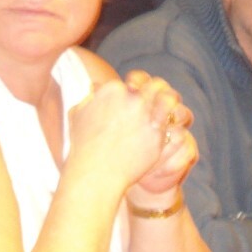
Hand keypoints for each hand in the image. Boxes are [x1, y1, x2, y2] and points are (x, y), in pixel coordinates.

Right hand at [69, 70, 192, 201]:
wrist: (96, 171)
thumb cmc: (83, 145)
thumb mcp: (78, 113)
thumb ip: (90, 97)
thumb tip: (95, 87)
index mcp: (112, 88)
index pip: (134, 80)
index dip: (137, 87)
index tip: (139, 96)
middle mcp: (131, 97)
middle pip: (153, 84)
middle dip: (157, 90)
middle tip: (161, 98)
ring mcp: (145, 114)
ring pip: (169, 97)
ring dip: (171, 101)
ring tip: (172, 108)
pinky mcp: (156, 132)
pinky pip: (172, 121)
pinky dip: (173, 122)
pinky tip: (172, 127)